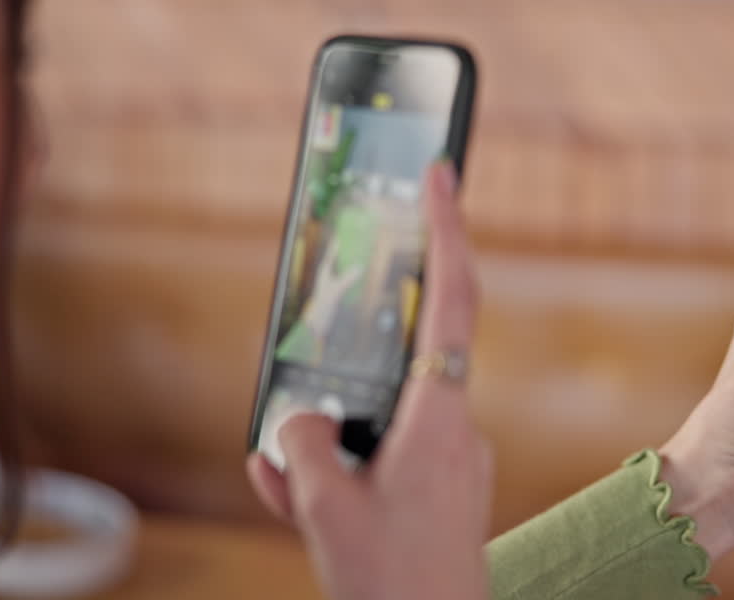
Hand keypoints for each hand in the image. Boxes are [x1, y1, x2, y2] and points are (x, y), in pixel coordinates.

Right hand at [247, 163, 491, 599]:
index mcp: (439, 418)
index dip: (449, 230)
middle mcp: (454, 431)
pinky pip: (381, 463)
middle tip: (316, 346)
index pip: (451, 300)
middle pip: (402, 361)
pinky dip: (338, 473)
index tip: (445, 174)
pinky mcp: (438, 496)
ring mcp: (449, 465)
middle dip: (350, 356)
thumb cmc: (394, 585)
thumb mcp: (325, 508)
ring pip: (380, 422)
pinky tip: (290, 495)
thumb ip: (303, 445)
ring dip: (328, 439)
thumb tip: (301, 421)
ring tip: (279, 478)